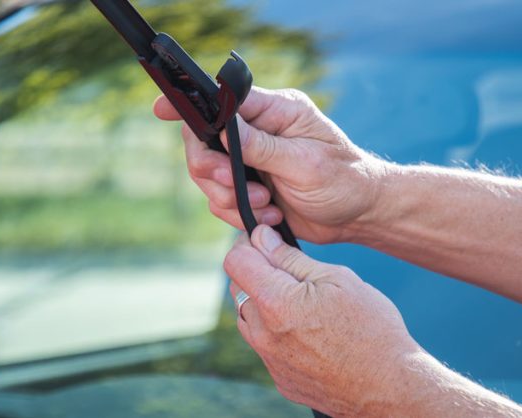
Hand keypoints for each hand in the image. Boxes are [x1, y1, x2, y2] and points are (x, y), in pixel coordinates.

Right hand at [154, 87, 388, 243]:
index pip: (222, 101)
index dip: (189, 107)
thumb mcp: (305, 163)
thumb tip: (224, 129)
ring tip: (268, 206)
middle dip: (212, 171)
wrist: (360, 213)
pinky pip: (222, 201)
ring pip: (208, 177)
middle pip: (203, 143)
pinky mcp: (250, 189)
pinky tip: (272, 216)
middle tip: (239, 188)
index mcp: (275, 112)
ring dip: (231, 198)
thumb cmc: (345, 180)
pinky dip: (241, 214)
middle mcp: (258, 132)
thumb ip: (262, 147)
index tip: (161, 112)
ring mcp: (252, 161)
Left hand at [224, 225, 419, 415]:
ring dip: (267, 303)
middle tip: (295, 272)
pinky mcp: (280, 378)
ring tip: (306, 303)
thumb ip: (291, 258)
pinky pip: (267, 345)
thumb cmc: (371, 328)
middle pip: (241, 289)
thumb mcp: (337, 279)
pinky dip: (279, 331)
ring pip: (251, 318)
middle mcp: (264, 335)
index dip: (248, 244)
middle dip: (260, 273)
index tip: (265, 241)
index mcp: (277, 303)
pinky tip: (312, 331)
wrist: (389, 385)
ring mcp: (270, 361)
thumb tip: (261, 238)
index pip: (236, 262)